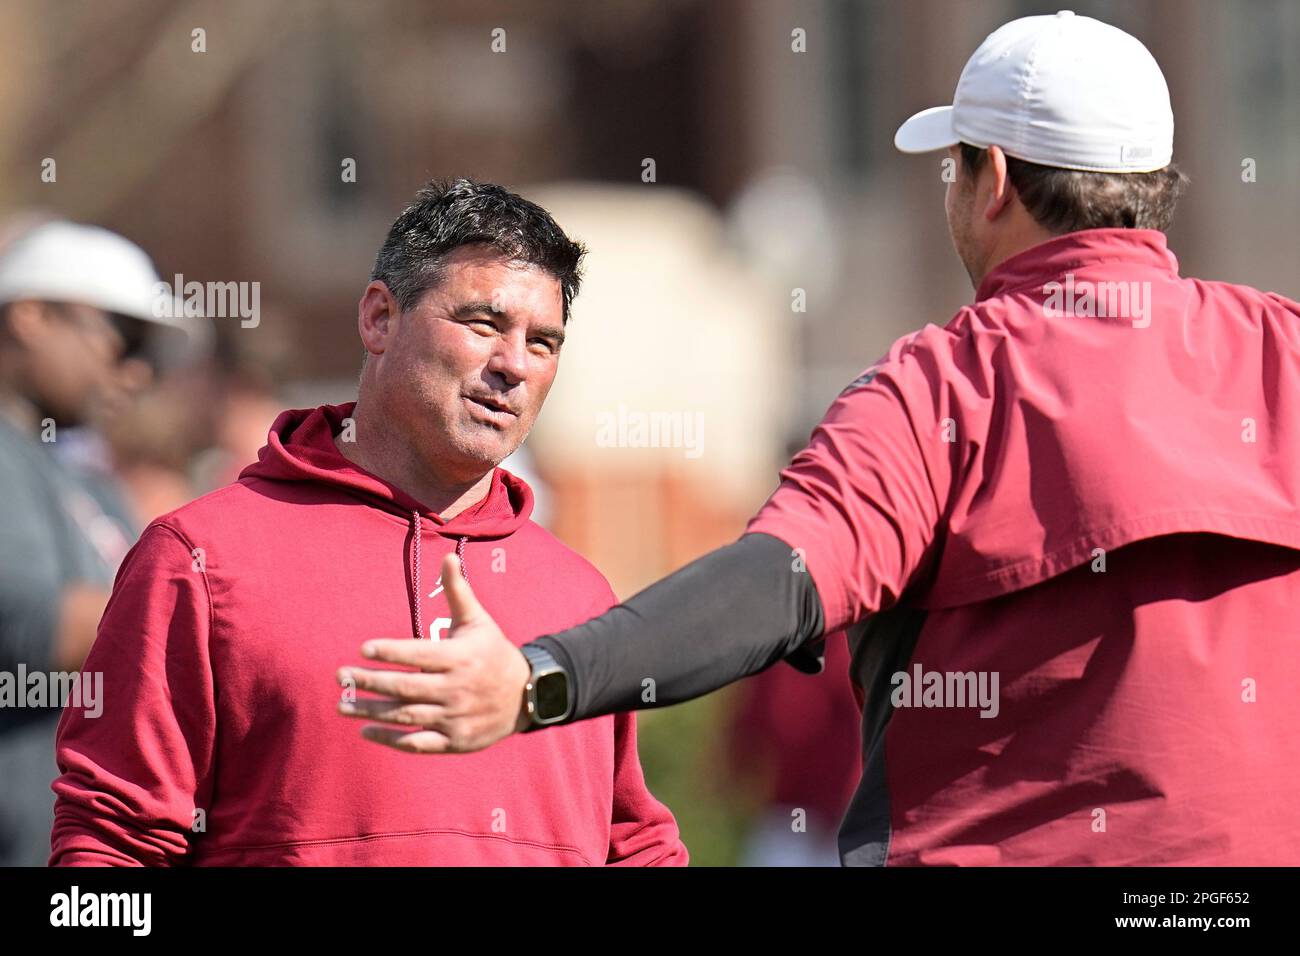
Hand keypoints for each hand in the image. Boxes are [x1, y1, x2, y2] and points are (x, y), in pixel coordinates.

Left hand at [336, 552, 530, 752]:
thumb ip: (458, 592)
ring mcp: (455, 717)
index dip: (390, 652)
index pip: (419, 654)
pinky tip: (365, 730)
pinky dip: (390, 739)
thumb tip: (446, 556)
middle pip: (405, 687)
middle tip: (340, 676)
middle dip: (369, 682)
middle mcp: (456, 688)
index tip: (363, 648)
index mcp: (460, 657)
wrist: (528, 696)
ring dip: (371, 711)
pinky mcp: (454, 740)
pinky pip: (417, 743)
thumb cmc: (494, 652)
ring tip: (341, 704)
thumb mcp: (479, 621)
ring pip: (406, 716)